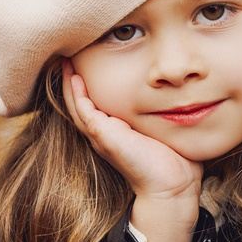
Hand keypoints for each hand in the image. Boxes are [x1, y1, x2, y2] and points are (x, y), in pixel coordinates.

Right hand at [67, 71, 204, 241]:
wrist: (171, 185)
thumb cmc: (173, 159)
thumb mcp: (160, 128)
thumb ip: (158, 113)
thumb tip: (176, 94)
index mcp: (114, 132)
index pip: (93, 104)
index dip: (86, 84)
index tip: (86, 62)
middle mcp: (103, 134)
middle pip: (78, 102)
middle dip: (72, 79)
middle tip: (67, 56)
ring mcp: (100, 135)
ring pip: (75, 104)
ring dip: (69, 82)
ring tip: (65, 60)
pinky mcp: (103, 135)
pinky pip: (83, 109)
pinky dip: (77, 92)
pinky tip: (75, 76)